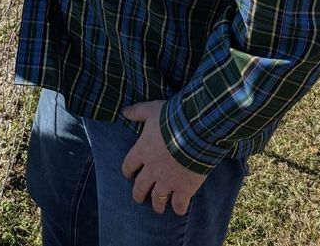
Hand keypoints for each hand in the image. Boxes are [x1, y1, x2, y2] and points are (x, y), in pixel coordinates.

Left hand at [121, 100, 205, 215]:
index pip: (129, 165)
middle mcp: (152, 169)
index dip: (127, 171)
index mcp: (142, 151)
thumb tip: (124, 111)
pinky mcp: (184, 188)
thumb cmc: (171, 118)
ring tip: (158, 208)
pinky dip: (179, 208)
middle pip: (140, 187)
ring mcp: (168, 181)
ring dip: (157, 204)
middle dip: (138, 194)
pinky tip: (179, 209)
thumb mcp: (152, 109)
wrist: (195, 131)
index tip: (128, 175)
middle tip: (139, 197)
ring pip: (158, 199)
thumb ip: (138, 111)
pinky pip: (179, 204)